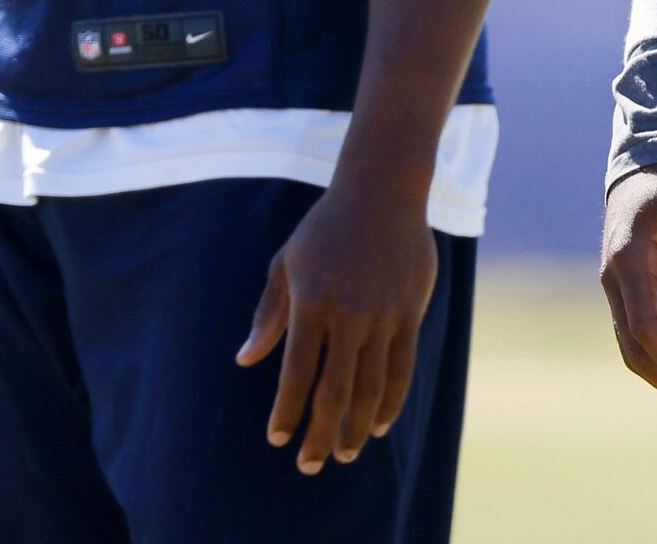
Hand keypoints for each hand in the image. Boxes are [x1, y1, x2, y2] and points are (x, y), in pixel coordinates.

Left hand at [236, 182, 440, 472]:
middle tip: (311, 465)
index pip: (296, 373)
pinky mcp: (411, 310)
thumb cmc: (325, 226)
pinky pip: (403, 365)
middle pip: (335, 390)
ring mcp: (384, 314)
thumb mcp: (285, 263)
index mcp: (312, 302)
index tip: (279, 439)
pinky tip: (381, 421)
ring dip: (358, 426)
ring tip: (346, 452)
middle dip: (320, 433)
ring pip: (372, 385)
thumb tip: (246, 360)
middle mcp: (349, 313)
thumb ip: (269, 314)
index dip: (287, 411)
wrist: (383, 190)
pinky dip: (392, 399)